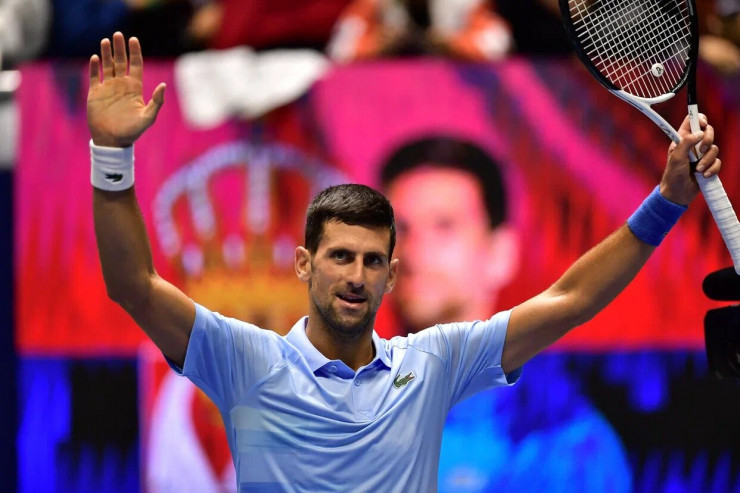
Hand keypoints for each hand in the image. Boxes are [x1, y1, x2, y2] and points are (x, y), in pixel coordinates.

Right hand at [88, 32, 165, 147]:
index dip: (135, 52)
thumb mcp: (148, 117)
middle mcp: (121, 85)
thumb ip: (156, 102)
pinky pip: (94, 77)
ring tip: (105, 40)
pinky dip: (94, 67)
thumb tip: (163, 85)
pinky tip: (95, 58)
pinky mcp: (95, 94)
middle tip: (118, 34)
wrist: (112, 141)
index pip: (135, 65)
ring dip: (106, 53)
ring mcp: (108, 88)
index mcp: (134, 88)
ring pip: (107, 66)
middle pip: (121, 61)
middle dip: (119, 48)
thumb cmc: (132, 131)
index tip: (133, 39)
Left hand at [659, 113, 720, 205]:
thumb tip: (700, 133)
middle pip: (708, 131)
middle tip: (702, 150)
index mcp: (682, 139)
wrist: (678, 193)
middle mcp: (693, 145)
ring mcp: (701, 155)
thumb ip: (686, 142)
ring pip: (714, 148)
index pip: (692, 121)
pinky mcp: (708, 165)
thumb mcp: (676, 157)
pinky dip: (712, 169)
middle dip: (708, 140)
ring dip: (707, 160)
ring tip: (697, 170)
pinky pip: (718, 161)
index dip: (699, 119)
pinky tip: (703, 175)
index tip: (703, 124)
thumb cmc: (673, 175)